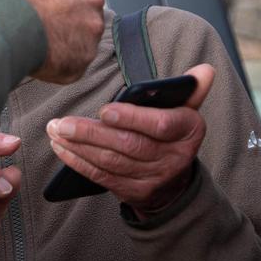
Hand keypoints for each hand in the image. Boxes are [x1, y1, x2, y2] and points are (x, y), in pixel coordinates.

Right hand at [0, 0, 104, 83]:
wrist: (2, 16)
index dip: (60, 0)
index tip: (46, 8)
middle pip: (85, 13)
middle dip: (67, 22)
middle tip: (41, 28)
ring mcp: (92, 28)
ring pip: (81, 40)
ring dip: (63, 44)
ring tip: (35, 44)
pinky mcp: (85, 55)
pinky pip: (73, 62)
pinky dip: (58, 64)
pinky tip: (38, 57)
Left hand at [46, 64, 215, 216]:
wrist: (175, 180)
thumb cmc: (171, 132)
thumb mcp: (186, 109)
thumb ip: (191, 88)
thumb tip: (205, 69)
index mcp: (188, 131)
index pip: (162, 125)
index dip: (132, 118)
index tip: (105, 110)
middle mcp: (173, 157)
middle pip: (129, 145)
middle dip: (91, 133)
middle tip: (61, 122)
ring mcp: (153, 178)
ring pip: (111, 161)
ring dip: (78, 146)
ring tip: (55, 130)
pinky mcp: (133, 191)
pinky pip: (102, 176)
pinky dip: (78, 162)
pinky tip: (60, 148)